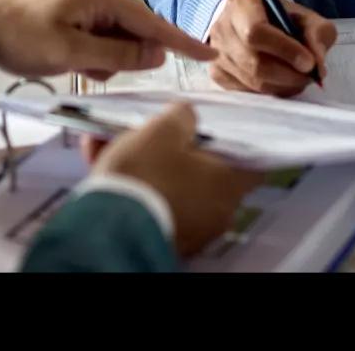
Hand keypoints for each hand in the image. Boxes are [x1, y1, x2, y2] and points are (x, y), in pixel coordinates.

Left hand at [0, 0, 215, 79]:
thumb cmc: (20, 37)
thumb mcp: (70, 53)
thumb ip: (117, 55)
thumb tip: (158, 55)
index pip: (151, 23)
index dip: (181, 42)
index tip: (211, 54)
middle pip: (132, 32)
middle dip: (120, 57)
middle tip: (84, 67)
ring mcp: (82, 1)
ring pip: (112, 39)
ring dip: (100, 59)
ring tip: (65, 62)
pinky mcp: (70, 12)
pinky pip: (95, 38)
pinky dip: (88, 54)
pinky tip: (64, 59)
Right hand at [83, 102, 264, 256]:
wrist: (111, 227)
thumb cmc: (145, 176)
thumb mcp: (163, 130)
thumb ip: (182, 116)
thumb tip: (187, 115)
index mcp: (228, 183)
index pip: (250, 162)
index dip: (232, 143)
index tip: (213, 133)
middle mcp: (217, 212)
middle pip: (203, 173)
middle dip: (175, 151)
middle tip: (151, 135)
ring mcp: (192, 230)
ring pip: (172, 187)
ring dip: (149, 167)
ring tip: (112, 145)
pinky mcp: (164, 240)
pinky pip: (154, 205)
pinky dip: (138, 188)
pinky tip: (105, 167)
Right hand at [205, 0, 335, 95]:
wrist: (244, 17)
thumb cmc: (275, 15)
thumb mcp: (302, 14)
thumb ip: (317, 34)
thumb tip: (318, 66)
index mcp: (241, 7)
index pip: (256, 32)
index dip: (284, 50)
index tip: (308, 62)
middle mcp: (222, 30)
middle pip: (254, 63)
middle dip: (289, 75)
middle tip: (309, 75)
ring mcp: (216, 55)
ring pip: (252, 82)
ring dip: (283, 85)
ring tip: (298, 78)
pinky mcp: (217, 74)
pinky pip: (246, 92)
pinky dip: (269, 91)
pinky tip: (280, 82)